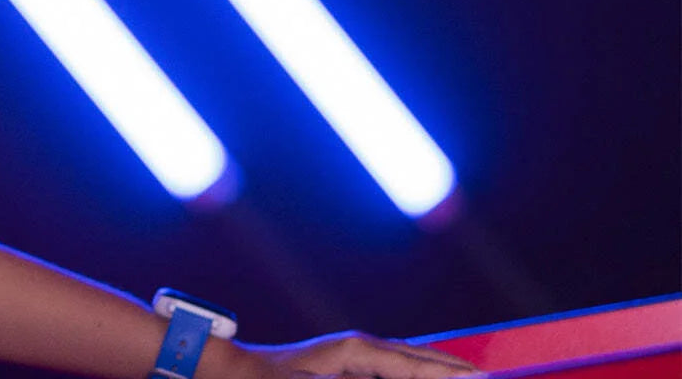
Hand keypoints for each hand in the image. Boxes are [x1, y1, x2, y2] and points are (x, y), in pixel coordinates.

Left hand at [232, 331, 482, 378]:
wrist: (235, 372)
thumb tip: (406, 373)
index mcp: (357, 352)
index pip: (417, 367)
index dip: (450, 377)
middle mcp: (359, 348)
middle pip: (419, 359)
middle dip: (454, 370)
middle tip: (488, 377)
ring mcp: (352, 354)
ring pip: (407, 361)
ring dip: (435, 370)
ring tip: (467, 376)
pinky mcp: (344, 364)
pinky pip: (390, 368)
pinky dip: (413, 373)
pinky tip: (422, 375)